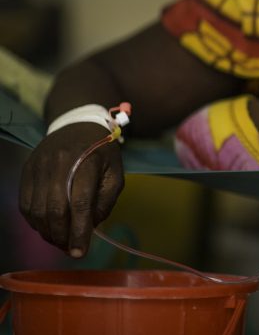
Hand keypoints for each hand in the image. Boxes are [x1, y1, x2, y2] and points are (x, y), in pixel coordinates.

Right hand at [19, 123, 123, 256]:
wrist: (77, 124)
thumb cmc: (102, 152)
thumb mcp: (116, 173)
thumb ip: (106, 201)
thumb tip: (90, 226)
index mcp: (86, 162)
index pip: (80, 203)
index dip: (79, 231)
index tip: (80, 252)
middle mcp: (58, 163)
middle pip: (54, 209)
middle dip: (62, 236)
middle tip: (71, 249)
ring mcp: (38, 166)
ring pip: (36, 210)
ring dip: (48, 232)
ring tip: (61, 239)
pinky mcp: (26, 170)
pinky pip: (25, 204)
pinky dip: (35, 222)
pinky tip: (48, 226)